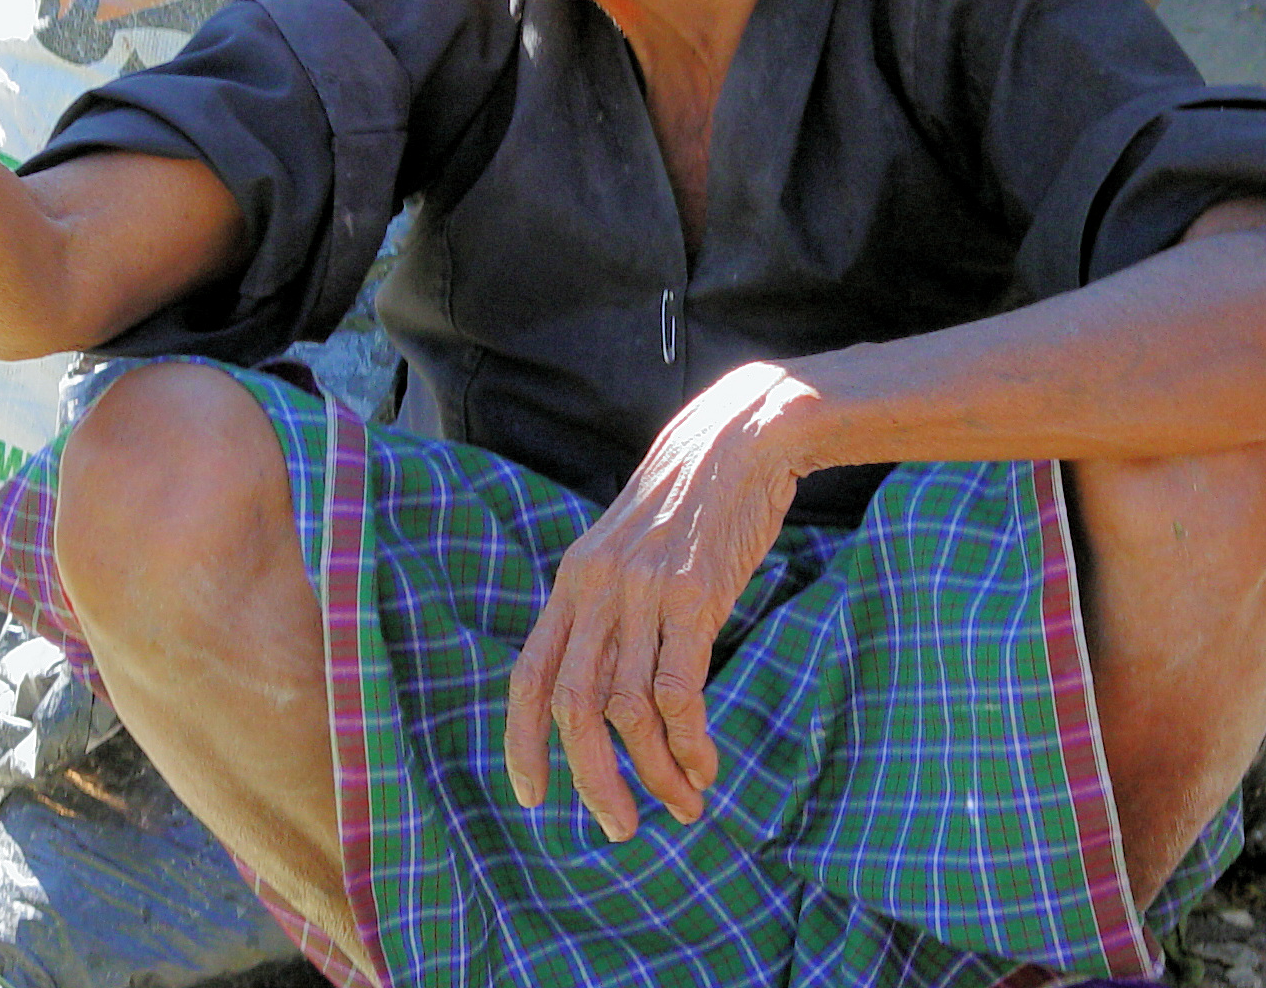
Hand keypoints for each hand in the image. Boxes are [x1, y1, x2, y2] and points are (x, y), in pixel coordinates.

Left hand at [503, 363, 816, 841]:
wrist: (741, 436)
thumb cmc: (692, 501)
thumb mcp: (631, 548)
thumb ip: (611, 604)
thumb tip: (607, 683)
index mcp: (573, 579)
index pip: (529, 674)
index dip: (523, 742)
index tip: (534, 795)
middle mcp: (597, 588)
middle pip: (574, 707)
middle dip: (593, 780)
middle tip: (620, 828)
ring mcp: (644, 590)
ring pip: (629, 708)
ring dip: (654, 771)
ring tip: (682, 805)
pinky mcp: (695, 594)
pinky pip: (680, 689)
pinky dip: (690, 741)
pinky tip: (705, 765)